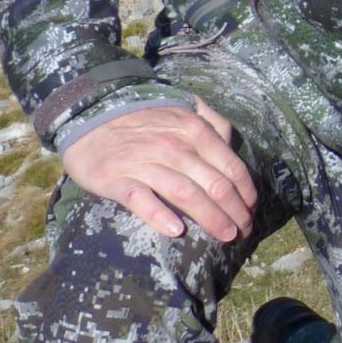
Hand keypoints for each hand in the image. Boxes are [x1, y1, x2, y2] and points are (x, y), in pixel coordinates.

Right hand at [60, 98, 258, 242]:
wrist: (89, 114)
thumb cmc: (143, 117)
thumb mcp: (183, 107)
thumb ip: (212, 121)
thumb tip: (232, 142)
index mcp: (194, 130)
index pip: (231, 167)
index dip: (246, 192)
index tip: (251, 210)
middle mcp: (174, 146)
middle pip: (214, 185)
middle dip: (235, 211)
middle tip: (243, 231)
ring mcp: (145, 163)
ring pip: (186, 194)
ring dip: (210, 218)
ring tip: (225, 235)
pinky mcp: (116, 179)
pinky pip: (141, 200)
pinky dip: (159, 216)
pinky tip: (175, 231)